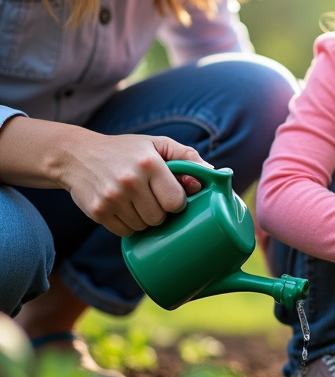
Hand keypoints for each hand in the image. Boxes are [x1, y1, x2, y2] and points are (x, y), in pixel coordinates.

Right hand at [60, 131, 211, 236]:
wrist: (76, 155)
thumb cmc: (126, 150)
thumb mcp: (156, 145)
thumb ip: (187, 156)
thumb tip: (215, 173)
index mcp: (148, 163)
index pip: (176, 202)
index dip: (176, 201)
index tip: (170, 193)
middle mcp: (129, 181)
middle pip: (159, 218)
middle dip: (160, 211)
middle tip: (150, 197)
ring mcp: (111, 198)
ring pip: (143, 227)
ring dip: (144, 219)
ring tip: (136, 200)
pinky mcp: (97, 212)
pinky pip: (125, 232)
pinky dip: (127, 225)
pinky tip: (122, 208)